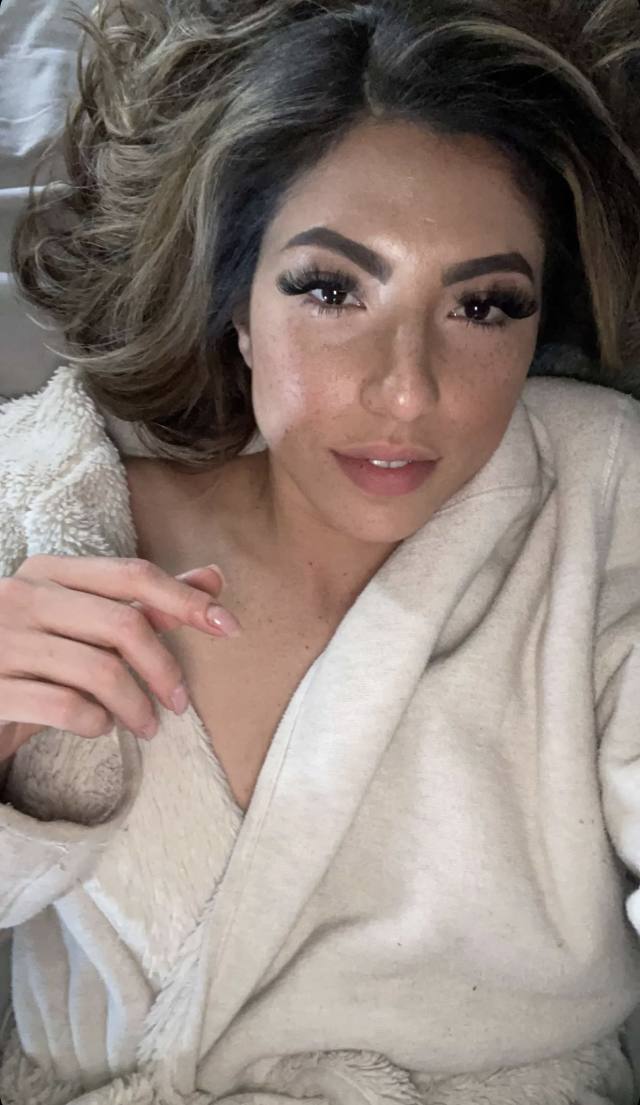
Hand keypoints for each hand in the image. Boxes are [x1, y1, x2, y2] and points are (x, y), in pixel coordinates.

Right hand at [0, 555, 241, 761]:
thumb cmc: (29, 662)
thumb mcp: (81, 630)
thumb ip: (142, 603)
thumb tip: (213, 578)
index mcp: (46, 572)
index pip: (132, 574)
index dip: (186, 600)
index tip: (230, 628)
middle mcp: (20, 596)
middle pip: (122, 624)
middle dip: (164, 669)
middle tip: (180, 704)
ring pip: (98, 669)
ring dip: (136, 705)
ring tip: (146, 726)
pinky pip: (65, 706)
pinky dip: (96, 722)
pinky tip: (99, 728)